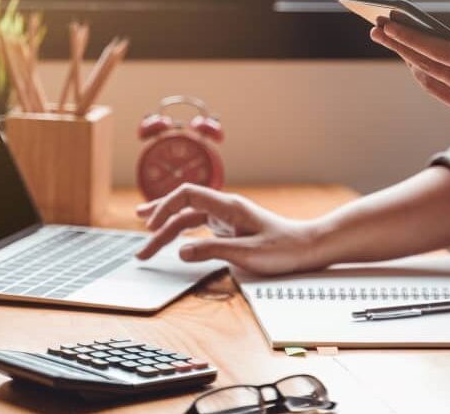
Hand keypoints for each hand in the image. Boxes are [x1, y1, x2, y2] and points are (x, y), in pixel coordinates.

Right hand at [134, 184, 327, 274]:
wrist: (308, 247)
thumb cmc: (284, 249)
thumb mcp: (247, 254)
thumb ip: (212, 251)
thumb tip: (180, 251)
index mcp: (228, 206)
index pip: (187, 195)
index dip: (165, 207)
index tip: (150, 227)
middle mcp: (225, 208)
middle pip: (183, 208)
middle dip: (159, 223)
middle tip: (141, 244)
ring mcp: (227, 217)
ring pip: (189, 218)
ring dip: (167, 230)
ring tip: (146, 242)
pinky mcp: (230, 228)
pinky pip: (199, 226)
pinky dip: (182, 232)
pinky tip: (172, 238)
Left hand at [370, 9, 449, 165]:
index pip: (433, 49)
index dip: (406, 36)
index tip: (386, 23)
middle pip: (423, 66)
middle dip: (398, 46)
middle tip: (377, 30)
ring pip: (433, 86)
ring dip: (415, 66)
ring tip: (404, 50)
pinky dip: (446, 85)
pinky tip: (447, 75)